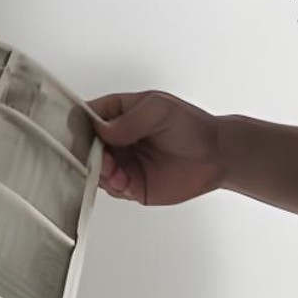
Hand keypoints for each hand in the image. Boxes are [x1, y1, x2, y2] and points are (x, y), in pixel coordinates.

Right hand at [87, 91, 224, 205]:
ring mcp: (123, 163)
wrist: (217, 156)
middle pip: (86, 147)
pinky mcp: (133, 185)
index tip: (80, 134)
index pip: (88, 117)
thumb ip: (130, 119)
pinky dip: (115, 186)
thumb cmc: (192, 126)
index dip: (79, 126)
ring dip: (101, 172)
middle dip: (88, 153)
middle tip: (100, 157)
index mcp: (119, 114)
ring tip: (115, 170)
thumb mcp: (160, 109)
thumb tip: (103, 130)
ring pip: (97, 170)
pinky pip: (113, 188)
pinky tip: (124, 182)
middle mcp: (117, 139)